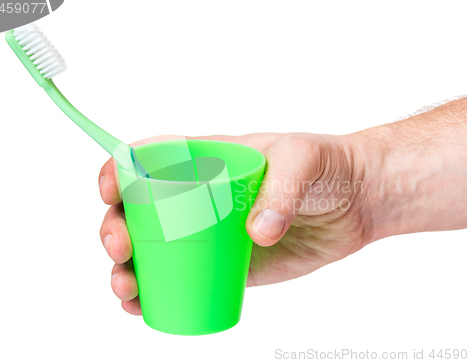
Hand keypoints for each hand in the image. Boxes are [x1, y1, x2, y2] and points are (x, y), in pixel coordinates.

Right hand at [98, 133, 371, 314]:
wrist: (356, 202)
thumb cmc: (326, 167)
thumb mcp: (302, 161)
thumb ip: (279, 190)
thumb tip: (256, 234)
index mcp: (207, 159)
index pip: (149, 159)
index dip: (119, 172)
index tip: (110, 191)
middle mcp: (199, 196)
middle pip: (139, 210)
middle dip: (116, 229)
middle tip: (121, 248)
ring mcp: (209, 232)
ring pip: (153, 249)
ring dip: (127, 268)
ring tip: (126, 286)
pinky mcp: (225, 263)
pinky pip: (181, 276)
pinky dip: (154, 291)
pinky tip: (142, 303)